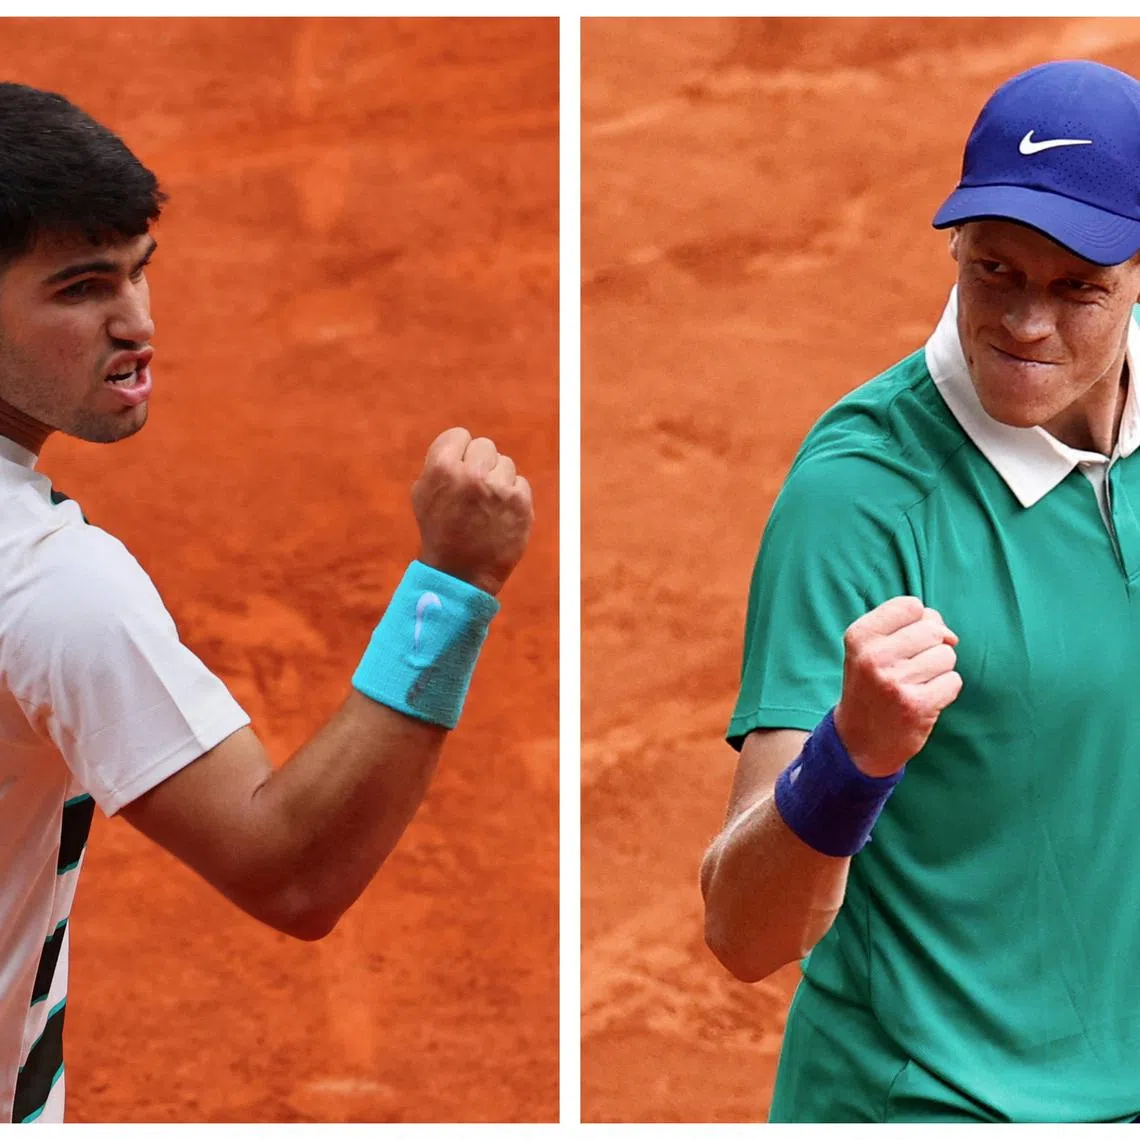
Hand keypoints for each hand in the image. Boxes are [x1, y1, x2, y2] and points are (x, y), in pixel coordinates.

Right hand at [411, 427, 533, 596]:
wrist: (460, 573)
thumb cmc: (439, 530)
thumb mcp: (423, 493)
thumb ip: (440, 462)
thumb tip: (462, 441)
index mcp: (442, 468)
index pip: (460, 435)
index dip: (458, 453)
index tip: (457, 471)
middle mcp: (472, 474)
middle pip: (485, 446)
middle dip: (479, 464)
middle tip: (473, 489)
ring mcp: (499, 489)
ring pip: (505, 464)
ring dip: (497, 480)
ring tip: (485, 505)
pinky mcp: (521, 504)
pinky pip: (520, 484)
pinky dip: (512, 497)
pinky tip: (498, 514)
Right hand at [833, 596, 961, 777]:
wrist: (859, 740)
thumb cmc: (872, 685)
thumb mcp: (870, 649)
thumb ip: (908, 627)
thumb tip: (950, 635)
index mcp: (859, 636)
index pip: (911, 605)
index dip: (918, 621)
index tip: (906, 641)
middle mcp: (874, 656)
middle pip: (933, 630)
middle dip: (932, 647)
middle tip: (911, 667)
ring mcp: (895, 682)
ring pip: (946, 655)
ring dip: (939, 670)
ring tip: (915, 684)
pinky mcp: (917, 706)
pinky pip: (954, 681)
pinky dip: (945, 690)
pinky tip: (924, 699)